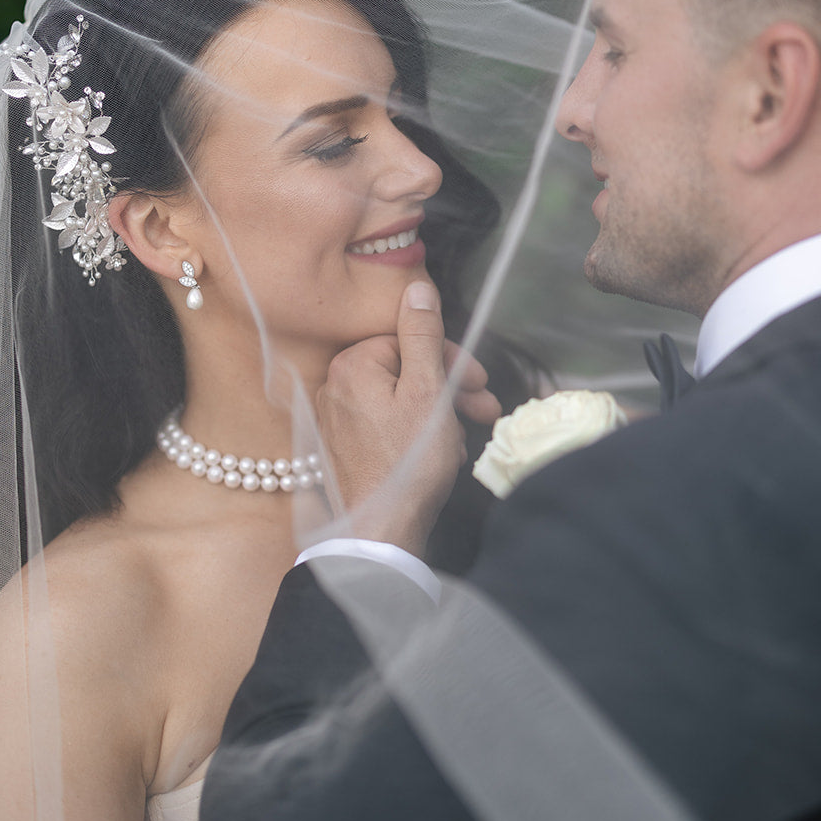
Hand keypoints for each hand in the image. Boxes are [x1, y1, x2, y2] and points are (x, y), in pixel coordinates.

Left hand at [316, 281, 501, 555]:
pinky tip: (443, 452)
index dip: (450, 358)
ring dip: (440, 411)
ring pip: (401, 398)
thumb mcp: (427, 391)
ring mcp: (337, 420)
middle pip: (405, 369)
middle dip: (449, 386)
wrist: (382, 533)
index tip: (478, 380)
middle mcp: (335, 387)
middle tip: (484, 405)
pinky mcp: (344, 448)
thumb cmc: (408, 463)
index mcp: (352, 365)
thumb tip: (417, 287)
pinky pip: (388, 424)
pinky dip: (419, 432)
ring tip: (468, 434)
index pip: (408, 340)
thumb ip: (423, 335)